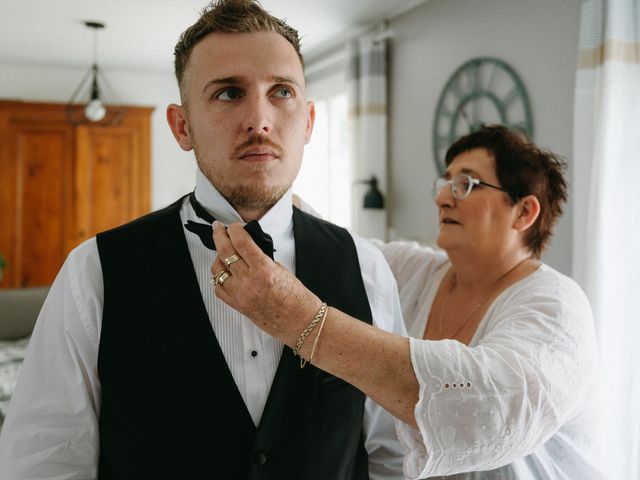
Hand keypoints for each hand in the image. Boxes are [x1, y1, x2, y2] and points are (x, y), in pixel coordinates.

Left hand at [211, 222, 320, 343]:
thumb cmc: (296, 298)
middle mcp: (248, 281)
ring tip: (224, 253)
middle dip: (219, 236)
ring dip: (219, 257)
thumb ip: (261, 259)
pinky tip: (225, 273)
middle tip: (218, 229)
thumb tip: (248, 249)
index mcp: (263, 269)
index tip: (233, 226)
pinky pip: (218, 288)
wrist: (298, 321)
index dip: (234, 230)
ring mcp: (240, 294)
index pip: (241, 242)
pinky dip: (219, 278)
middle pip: (225, 252)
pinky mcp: (236, 305)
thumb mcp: (281, 270)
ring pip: (217, 269)